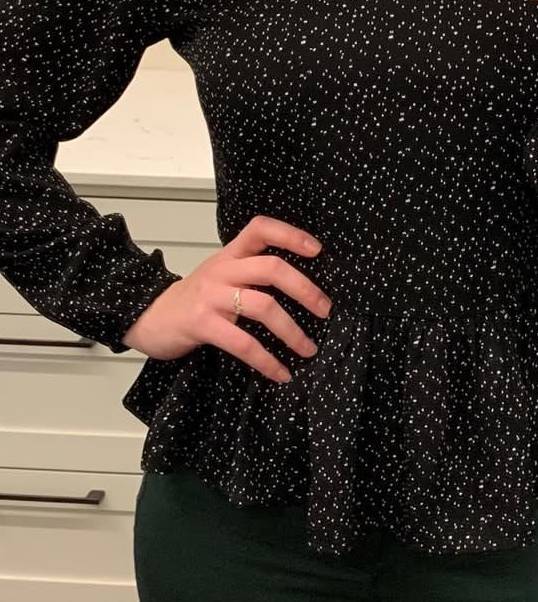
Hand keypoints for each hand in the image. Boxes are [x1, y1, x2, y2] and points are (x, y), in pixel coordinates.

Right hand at [122, 215, 332, 384]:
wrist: (147, 317)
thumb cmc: (192, 300)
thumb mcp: (220, 275)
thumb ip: (250, 273)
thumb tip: (301, 286)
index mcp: (230, 255)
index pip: (261, 228)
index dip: (291, 235)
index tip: (317, 250)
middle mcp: (222, 270)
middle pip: (272, 268)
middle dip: (305, 289)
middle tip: (326, 309)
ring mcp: (211, 296)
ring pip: (263, 306)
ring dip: (292, 331)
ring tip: (308, 348)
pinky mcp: (201, 324)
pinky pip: (243, 343)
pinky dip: (266, 361)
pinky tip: (280, 372)